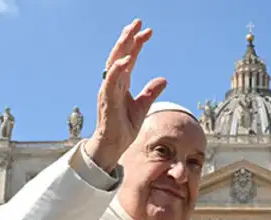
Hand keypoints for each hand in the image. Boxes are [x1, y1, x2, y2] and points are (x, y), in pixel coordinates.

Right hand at [86, 19, 166, 170]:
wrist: (114, 144)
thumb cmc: (124, 126)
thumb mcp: (143, 107)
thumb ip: (151, 92)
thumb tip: (163, 79)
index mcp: (122, 83)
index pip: (129, 58)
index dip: (137, 43)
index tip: (148, 31)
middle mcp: (113, 83)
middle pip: (120, 54)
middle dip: (128, 37)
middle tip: (138, 22)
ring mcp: (109, 90)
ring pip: (113, 63)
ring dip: (122, 47)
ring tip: (130, 33)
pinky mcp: (107, 100)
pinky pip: (110, 81)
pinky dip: (117, 69)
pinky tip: (126, 59)